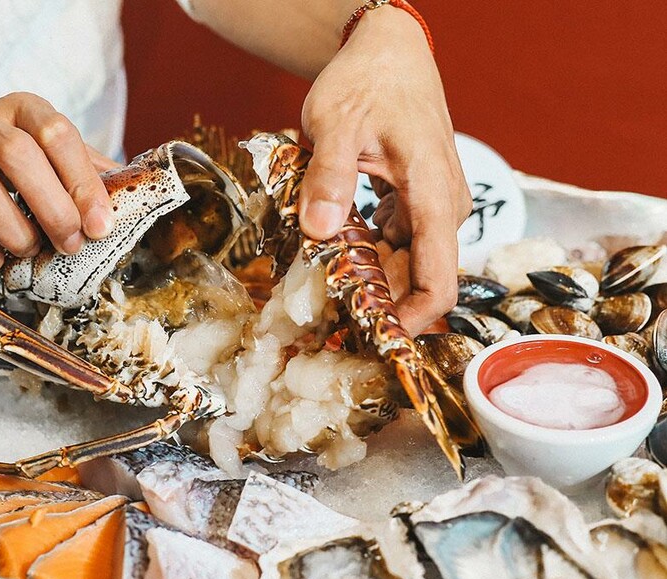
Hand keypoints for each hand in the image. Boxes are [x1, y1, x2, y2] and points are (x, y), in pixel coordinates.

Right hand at [0, 92, 117, 273]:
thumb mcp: (39, 140)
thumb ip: (82, 162)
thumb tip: (128, 191)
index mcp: (20, 110)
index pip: (56, 134)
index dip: (83, 182)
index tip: (101, 223)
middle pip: (17, 157)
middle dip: (54, 209)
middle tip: (72, 242)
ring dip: (18, 233)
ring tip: (33, 248)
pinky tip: (1, 258)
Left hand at [298, 7, 470, 334]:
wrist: (388, 52)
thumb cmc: (367, 82)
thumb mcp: (336, 124)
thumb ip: (328, 178)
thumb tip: (321, 233)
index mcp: (432, 194)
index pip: (439, 280)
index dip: (413, 320)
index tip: (376, 341)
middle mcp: (442, 207)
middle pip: (420, 279)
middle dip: (381, 305)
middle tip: (331, 324)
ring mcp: (431, 205)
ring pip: (407, 264)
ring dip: (373, 282)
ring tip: (328, 294)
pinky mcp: (417, 202)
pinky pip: (398, 245)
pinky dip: (370, 257)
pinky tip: (338, 259)